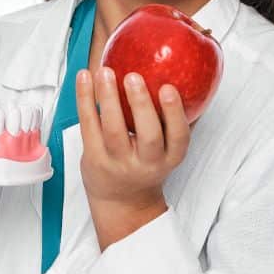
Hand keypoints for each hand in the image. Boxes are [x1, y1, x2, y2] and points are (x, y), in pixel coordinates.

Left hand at [75, 65, 191, 209]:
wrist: (121, 201)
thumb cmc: (146, 164)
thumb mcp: (166, 150)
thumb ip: (173, 120)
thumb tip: (189, 78)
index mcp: (169, 157)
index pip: (178, 137)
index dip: (174, 113)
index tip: (168, 88)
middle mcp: (146, 163)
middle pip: (147, 136)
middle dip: (140, 104)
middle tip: (134, 76)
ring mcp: (118, 162)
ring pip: (113, 130)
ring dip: (108, 98)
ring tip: (106, 72)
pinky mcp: (94, 158)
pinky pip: (88, 125)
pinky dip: (85, 99)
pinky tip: (85, 77)